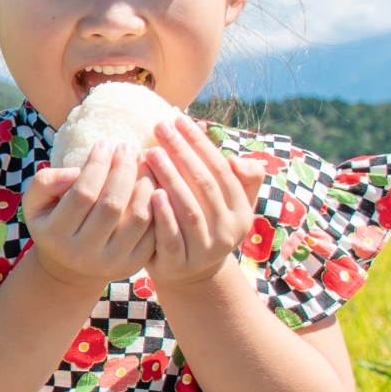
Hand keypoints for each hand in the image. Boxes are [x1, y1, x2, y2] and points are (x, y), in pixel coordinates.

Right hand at [22, 141, 155, 291]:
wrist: (71, 268)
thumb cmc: (54, 224)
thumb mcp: (35, 203)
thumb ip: (46, 181)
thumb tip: (78, 170)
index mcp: (56, 235)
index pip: (82, 193)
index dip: (97, 165)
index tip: (105, 143)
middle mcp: (83, 253)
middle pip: (112, 204)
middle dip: (124, 169)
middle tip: (129, 147)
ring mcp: (111, 262)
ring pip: (138, 217)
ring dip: (146, 183)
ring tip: (145, 161)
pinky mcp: (134, 264)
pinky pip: (154, 230)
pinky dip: (158, 203)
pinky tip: (154, 183)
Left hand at [144, 118, 267, 288]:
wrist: (190, 273)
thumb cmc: (204, 223)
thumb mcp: (225, 204)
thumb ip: (237, 179)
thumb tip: (238, 159)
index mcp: (241, 210)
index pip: (220, 168)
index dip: (200, 142)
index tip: (179, 118)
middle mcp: (227, 231)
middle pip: (204, 184)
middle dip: (181, 152)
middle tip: (160, 127)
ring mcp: (204, 249)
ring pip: (188, 208)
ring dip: (169, 177)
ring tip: (150, 152)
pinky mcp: (179, 263)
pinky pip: (171, 235)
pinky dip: (162, 213)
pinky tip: (150, 191)